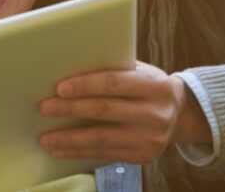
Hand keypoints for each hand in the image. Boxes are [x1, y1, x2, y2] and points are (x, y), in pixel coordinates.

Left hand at [36, 62, 209, 163]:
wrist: (179, 115)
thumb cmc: (147, 87)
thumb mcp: (139, 71)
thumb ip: (113, 70)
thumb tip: (68, 67)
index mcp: (154, 85)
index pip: (114, 83)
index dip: (85, 85)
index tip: (60, 88)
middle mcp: (155, 113)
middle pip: (105, 110)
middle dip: (71, 109)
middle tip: (44, 108)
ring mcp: (150, 138)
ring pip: (102, 138)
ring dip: (69, 138)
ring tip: (45, 138)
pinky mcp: (142, 156)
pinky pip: (104, 154)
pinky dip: (79, 152)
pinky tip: (60, 150)